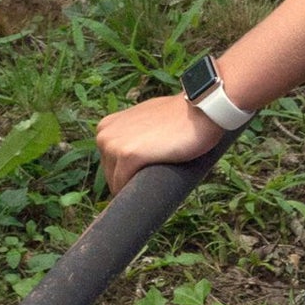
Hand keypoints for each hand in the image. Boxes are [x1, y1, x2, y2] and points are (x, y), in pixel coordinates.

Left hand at [95, 93, 223, 195]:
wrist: (200, 110)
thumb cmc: (181, 117)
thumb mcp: (148, 120)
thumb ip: (137, 132)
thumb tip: (142, 149)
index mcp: (107, 126)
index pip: (110, 163)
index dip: (128, 173)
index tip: (147, 175)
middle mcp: (104, 134)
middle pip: (111, 175)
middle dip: (131, 182)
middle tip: (156, 179)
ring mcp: (113, 145)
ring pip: (116, 183)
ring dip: (135, 189)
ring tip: (157, 182)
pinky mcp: (127, 156)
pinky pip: (123, 186)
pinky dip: (136, 194)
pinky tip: (151, 193)